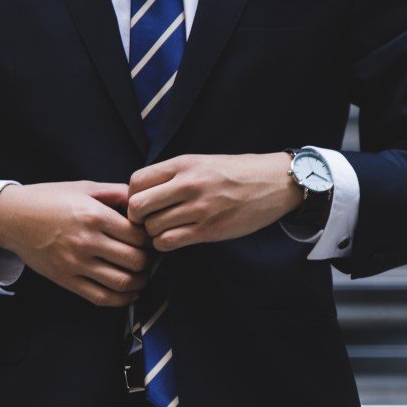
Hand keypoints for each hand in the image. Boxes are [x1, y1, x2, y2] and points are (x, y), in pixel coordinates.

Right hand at [0, 181, 151, 305]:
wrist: (12, 217)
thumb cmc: (49, 199)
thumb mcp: (84, 187)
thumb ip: (116, 193)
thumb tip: (143, 201)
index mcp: (94, 215)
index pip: (138, 235)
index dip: (150, 238)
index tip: (149, 237)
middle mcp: (86, 241)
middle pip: (135, 260)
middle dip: (148, 260)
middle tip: (148, 256)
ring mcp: (76, 263)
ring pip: (122, 282)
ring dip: (140, 282)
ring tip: (141, 275)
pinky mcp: (66, 279)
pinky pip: (101, 297)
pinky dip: (122, 299)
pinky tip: (129, 293)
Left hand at [128, 153, 303, 251]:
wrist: (274, 182)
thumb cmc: (235, 173)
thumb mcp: (201, 162)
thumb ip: (172, 175)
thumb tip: (140, 192)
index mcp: (183, 164)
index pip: (136, 181)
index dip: (132, 196)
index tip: (142, 202)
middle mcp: (188, 184)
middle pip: (138, 206)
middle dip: (137, 217)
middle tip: (147, 221)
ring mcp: (199, 208)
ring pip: (152, 228)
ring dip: (152, 233)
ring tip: (164, 229)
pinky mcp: (209, 230)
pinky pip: (169, 242)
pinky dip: (165, 244)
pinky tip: (174, 238)